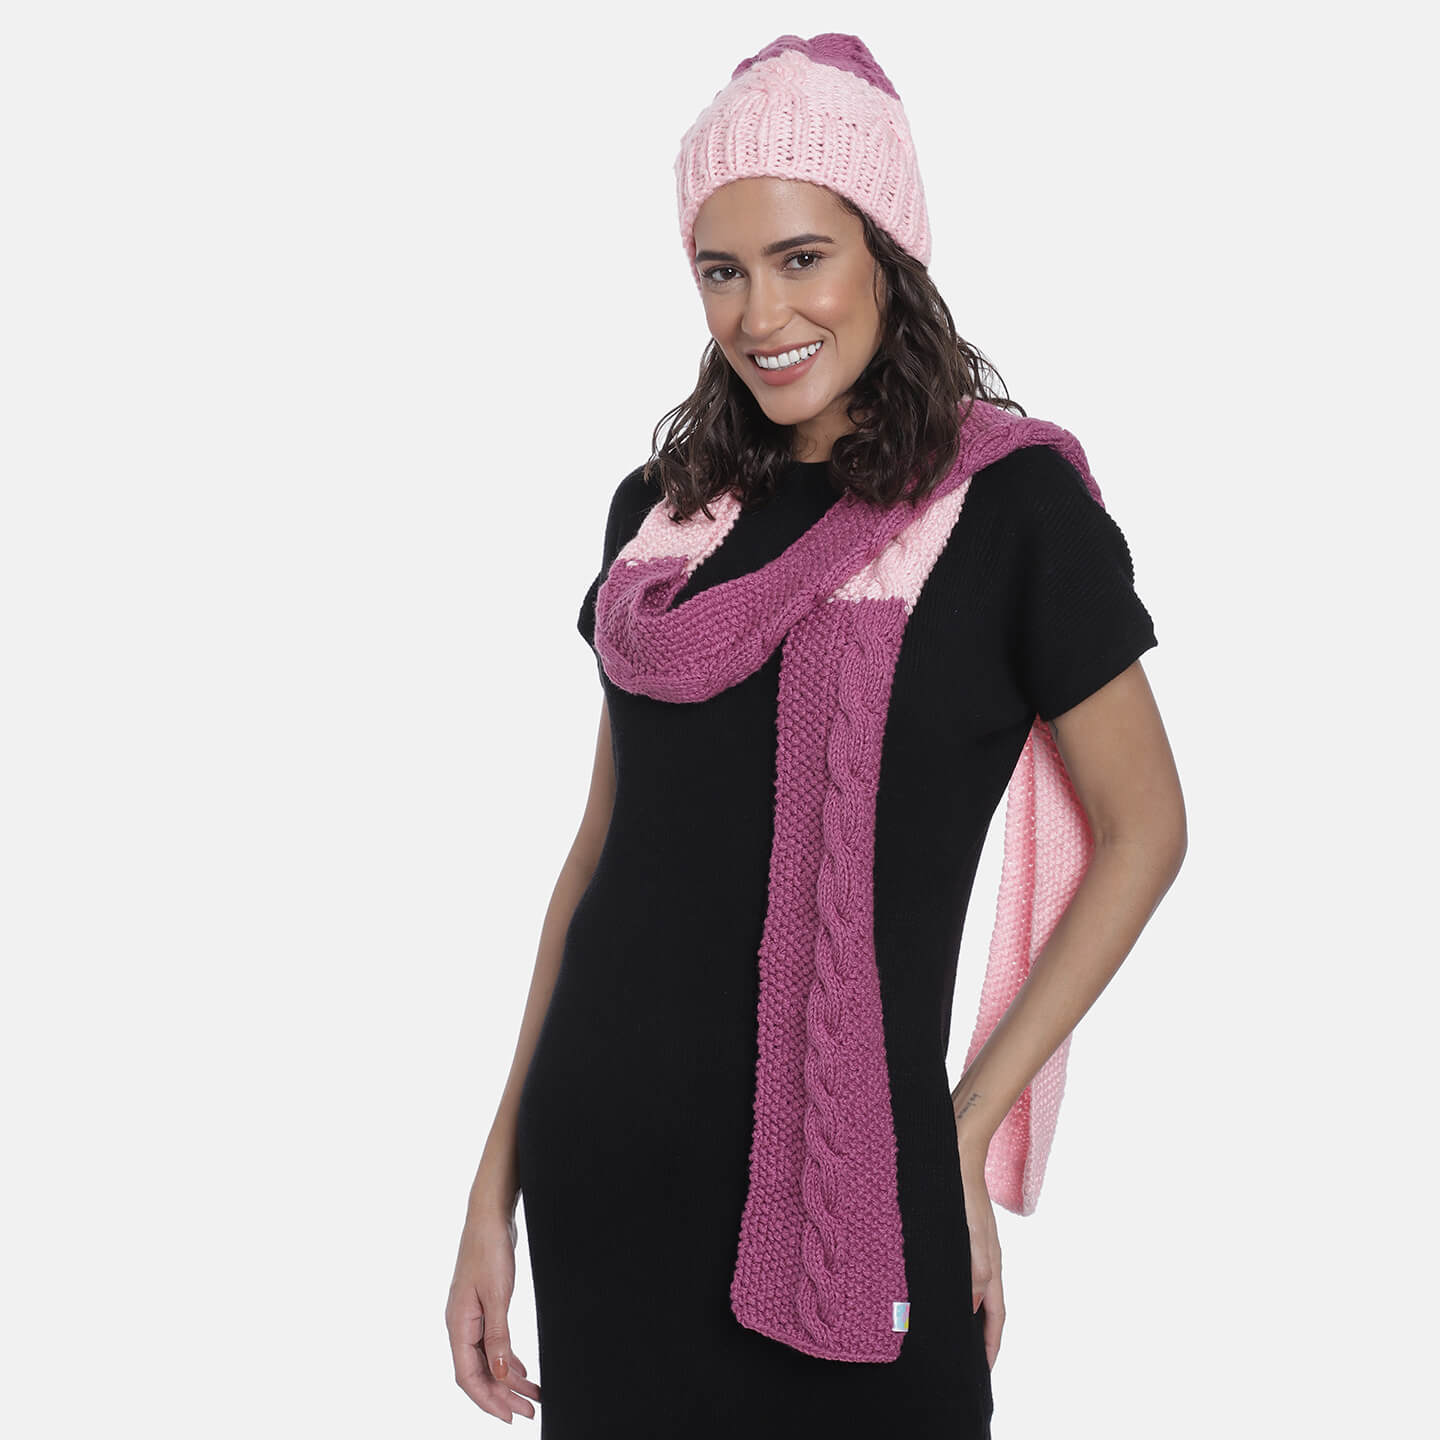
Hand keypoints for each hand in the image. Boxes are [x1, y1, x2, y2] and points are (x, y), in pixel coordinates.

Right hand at [446, 1205, 541, 1423]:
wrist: (489, 1215)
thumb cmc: (489, 1249)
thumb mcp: (498, 1295)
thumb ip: (499, 1336)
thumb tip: (501, 1374)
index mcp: (458, 1324)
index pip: (468, 1376)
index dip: (488, 1400)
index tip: (510, 1416)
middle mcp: (460, 1324)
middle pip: (478, 1372)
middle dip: (502, 1395)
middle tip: (529, 1410)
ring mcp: (470, 1316)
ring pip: (487, 1359)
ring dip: (508, 1379)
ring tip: (532, 1396)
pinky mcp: (483, 1306)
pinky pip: (492, 1343)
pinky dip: (507, 1359)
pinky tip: (521, 1369)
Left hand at [957, 1135, 1004, 1369]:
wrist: (958, 1150)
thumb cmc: (961, 1190)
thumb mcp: (968, 1233)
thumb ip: (974, 1270)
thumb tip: (972, 1306)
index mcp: (990, 1265)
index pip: (995, 1315)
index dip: (991, 1345)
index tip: (983, 1371)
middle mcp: (985, 1260)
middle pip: (987, 1308)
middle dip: (981, 1336)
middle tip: (968, 1361)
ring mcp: (975, 1247)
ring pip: (974, 1291)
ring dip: (967, 1315)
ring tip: (953, 1333)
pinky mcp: (962, 1235)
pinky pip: (963, 1272)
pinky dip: (957, 1290)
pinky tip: (940, 1290)